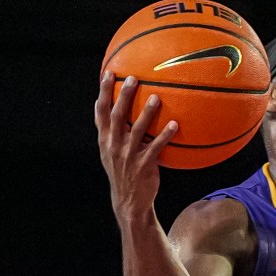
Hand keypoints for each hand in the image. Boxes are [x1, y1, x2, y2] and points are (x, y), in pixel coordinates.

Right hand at [95, 71, 179, 219]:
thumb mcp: (111, 153)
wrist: (128, 201)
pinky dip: (164, 135)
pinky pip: (155, 147)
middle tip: (133, 79)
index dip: (103, 92)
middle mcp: (114, 145)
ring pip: (137, 130)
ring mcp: (128, 155)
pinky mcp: (144, 165)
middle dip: (123, 96)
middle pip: (117, 116)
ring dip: (146, 113)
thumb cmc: (123, 172)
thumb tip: (116, 110)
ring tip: (156, 97)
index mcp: (104, 140)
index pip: (100, 112)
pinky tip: (174, 124)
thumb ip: (112, 133)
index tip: (108, 73)